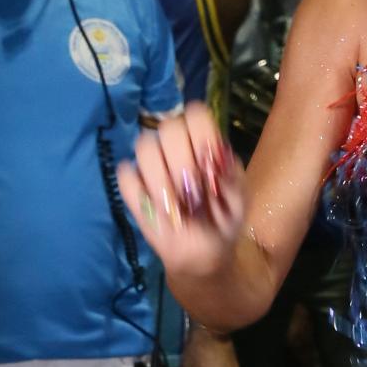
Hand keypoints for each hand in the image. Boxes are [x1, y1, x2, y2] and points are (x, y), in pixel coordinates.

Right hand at [117, 101, 247, 285]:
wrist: (203, 251)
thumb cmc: (224, 219)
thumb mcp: (239, 204)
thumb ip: (233, 184)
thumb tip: (219, 169)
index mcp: (205, 143)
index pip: (196, 115)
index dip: (199, 132)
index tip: (207, 159)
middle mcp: (176, 147)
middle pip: (169, 128)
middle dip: (182, 160)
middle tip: (193, 188)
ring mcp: (152, 166)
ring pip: (145, 148)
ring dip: (163, 179)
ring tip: (178, 204)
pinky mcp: (133, 188)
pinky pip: (127, 177)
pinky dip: (141, 193)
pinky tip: (159, 210)